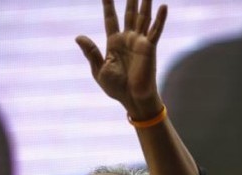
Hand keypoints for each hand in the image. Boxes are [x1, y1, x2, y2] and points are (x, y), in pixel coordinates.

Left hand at [76, 0, 166, 119]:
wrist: (131, 98)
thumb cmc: (115, 87)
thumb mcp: (99, 69)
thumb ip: (91, 52)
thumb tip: (78, 36)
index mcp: (113, 43)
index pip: (110, 19)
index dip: (108, 5)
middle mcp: (127, 39)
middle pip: (128, 13)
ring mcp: (140, 42)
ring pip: (143, 17)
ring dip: (145, 3)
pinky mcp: (150, 48)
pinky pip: (155, 31)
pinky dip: (160, 19)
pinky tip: (164, 6)